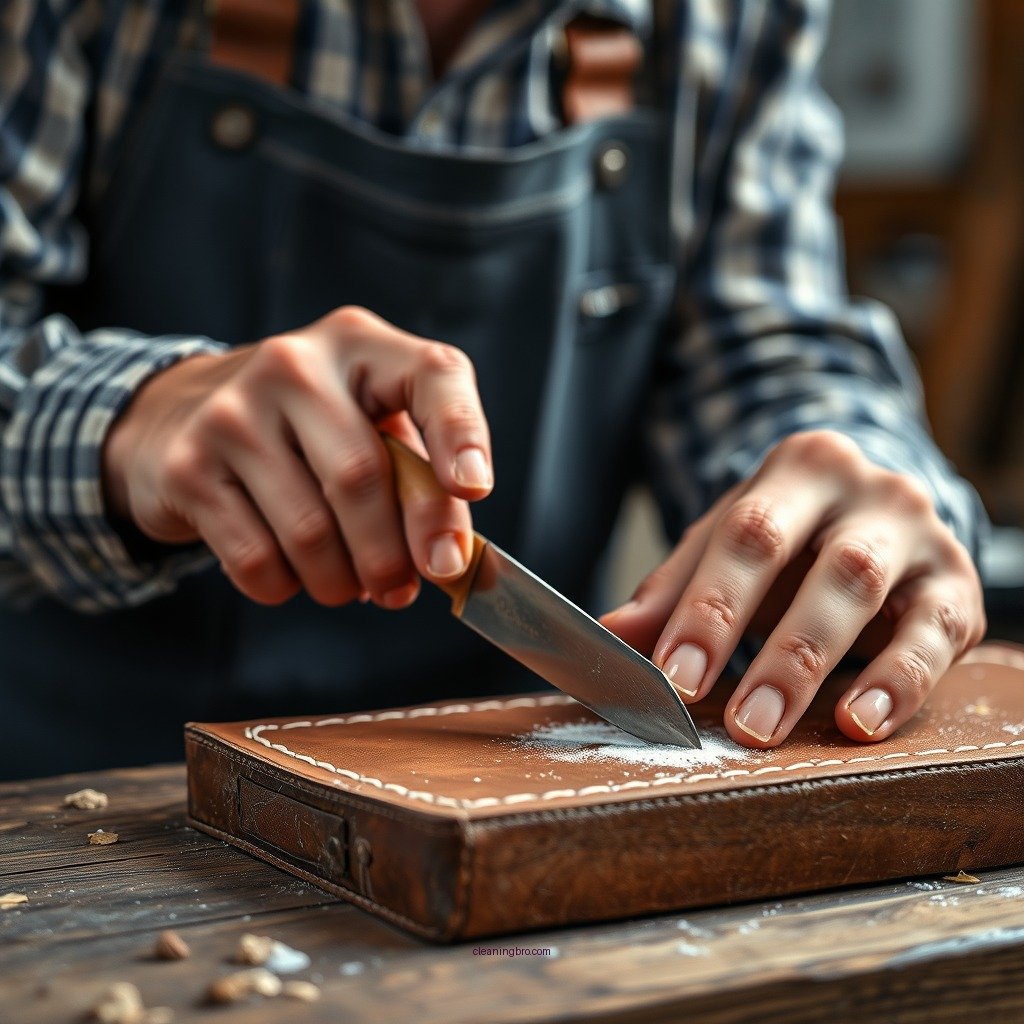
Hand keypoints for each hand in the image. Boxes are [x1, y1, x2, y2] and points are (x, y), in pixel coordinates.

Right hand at [102, 306, 492, 607]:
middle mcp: (296, 364)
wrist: (182, 416)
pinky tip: (290, 573)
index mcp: (361, 346)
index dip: (461, 433)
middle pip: (362, 477)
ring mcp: (234, 411)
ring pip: (310, 532)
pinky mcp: (189, 464)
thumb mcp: (372, 431)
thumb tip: (449, 560)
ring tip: (347, 584)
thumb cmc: (308, 432)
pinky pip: (257, 559)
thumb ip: (419, 482)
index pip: (432, 374)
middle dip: (393, 556)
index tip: (474, 491)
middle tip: (401, 592)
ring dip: (340, 582)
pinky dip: (285, 587)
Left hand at [601, 431, 985, 746]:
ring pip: (872, 596)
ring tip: (775, 726)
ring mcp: (919, 536)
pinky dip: (898, 684)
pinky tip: (861, 722)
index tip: (673, 675)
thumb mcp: (728, 544)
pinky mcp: (957, 588)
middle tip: (736, 720)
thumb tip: (610, 637)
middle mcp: (867, 491)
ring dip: (819, 668)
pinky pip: (935, 637)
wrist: (880, 510)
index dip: (709, 608)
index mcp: (799, 469)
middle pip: (822, 567)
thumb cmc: (791, 533)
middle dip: (775, 650)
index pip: (747, 535)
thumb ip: (673, 590)